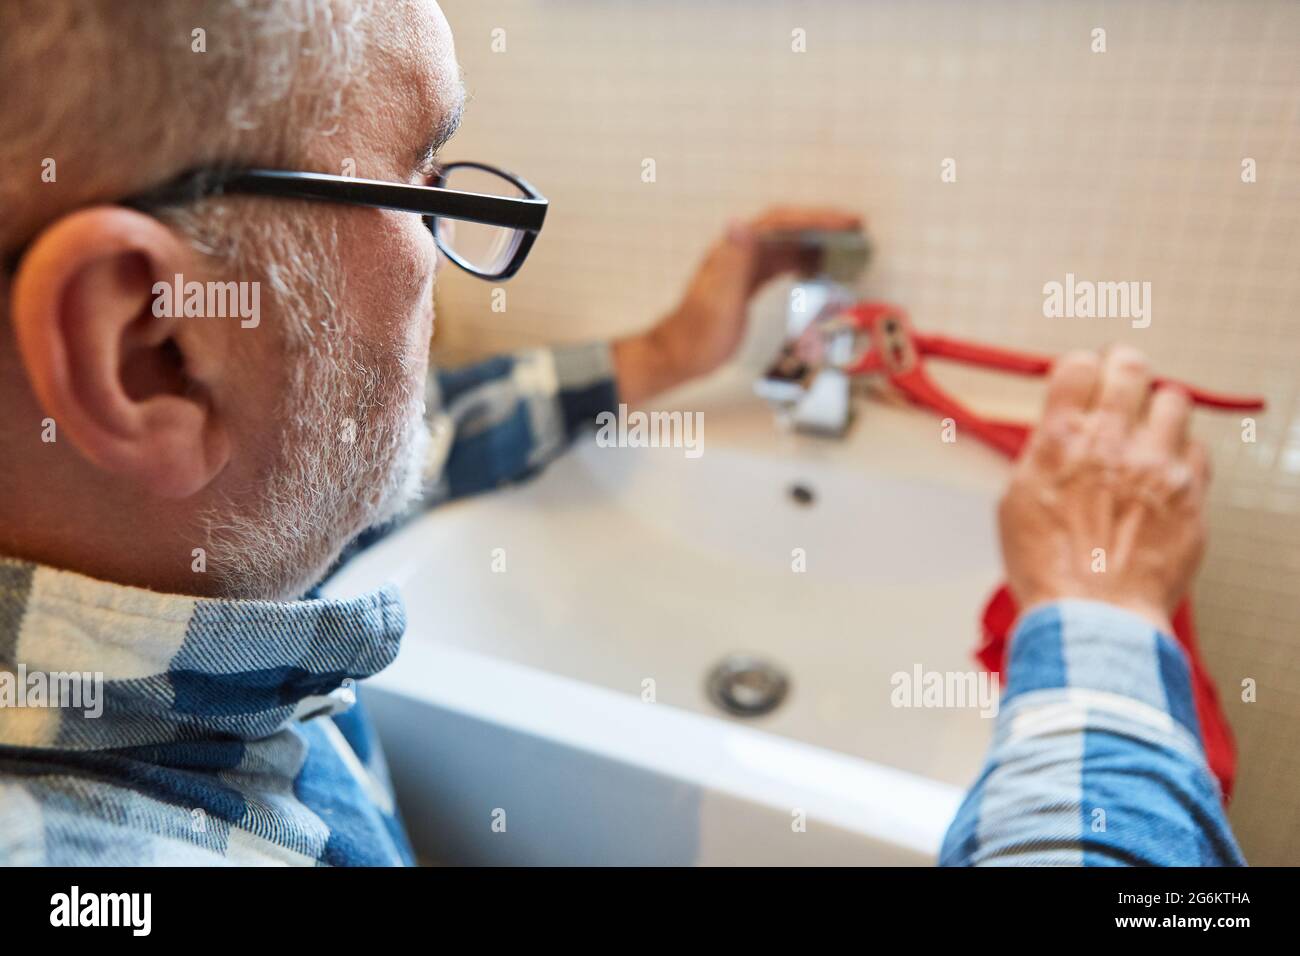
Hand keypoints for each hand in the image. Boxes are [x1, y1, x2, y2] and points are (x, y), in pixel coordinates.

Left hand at [613, 207, 862, 402]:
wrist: (678, 357)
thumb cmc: (698, 334)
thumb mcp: (718, 299)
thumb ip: (731, 261)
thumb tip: (738, 223)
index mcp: (734, 251)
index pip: (780, 223)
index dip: (814, 218)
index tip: (845, 222)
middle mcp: (738, 253)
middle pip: (786, 229)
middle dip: (821, 226)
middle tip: (856, 229)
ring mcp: (742, 268)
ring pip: (785, 245)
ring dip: (815, 242)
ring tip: (847, 246)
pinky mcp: (745, 285)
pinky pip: (779, 264)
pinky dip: (802, 262)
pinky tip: (818, 269)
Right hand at [999, 346, 1210, 633]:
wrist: (1093, 616)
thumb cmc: (1046, 568)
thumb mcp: (1016, 502)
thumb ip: (1042, 456)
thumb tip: (1058, 435)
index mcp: (1060, 441)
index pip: (1077, 365)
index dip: (1080, 369)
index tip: (1083, 379)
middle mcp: (1111, 442)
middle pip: (1130, 366)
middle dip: (1124, 369)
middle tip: (1123, 383)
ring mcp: (1157, 466)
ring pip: (1174, 400)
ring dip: (1159, 409)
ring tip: (1150, 431)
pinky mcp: (1190, 494)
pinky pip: (1197, 451)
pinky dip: (1181, 458)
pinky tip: (1164, 478)